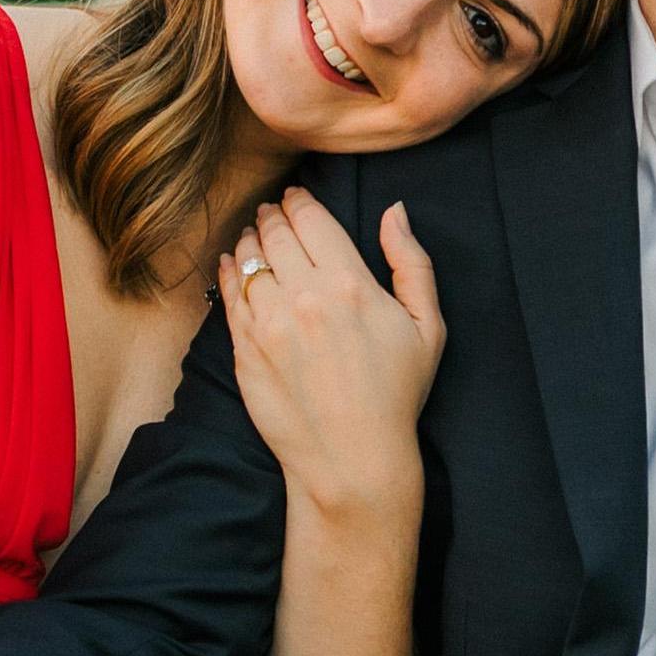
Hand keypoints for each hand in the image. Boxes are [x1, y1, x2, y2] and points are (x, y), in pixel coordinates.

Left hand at [218, 192, 441, 534]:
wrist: (351, 459)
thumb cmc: (396, 395)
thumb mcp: (426, 327)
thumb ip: (412, 262)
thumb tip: (395, 211)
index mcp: (350, 284)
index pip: (313, 219)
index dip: (300, 200)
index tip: (296, 196)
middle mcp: (304, 297)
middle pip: (276, 232)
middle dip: (273, 213)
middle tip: (272, 209)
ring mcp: (268, 323)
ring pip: (248, 258)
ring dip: (250, 237)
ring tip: (255, 234)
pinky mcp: (244, 349)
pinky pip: (229, 294)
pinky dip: (228, 270)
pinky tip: (233, 263)